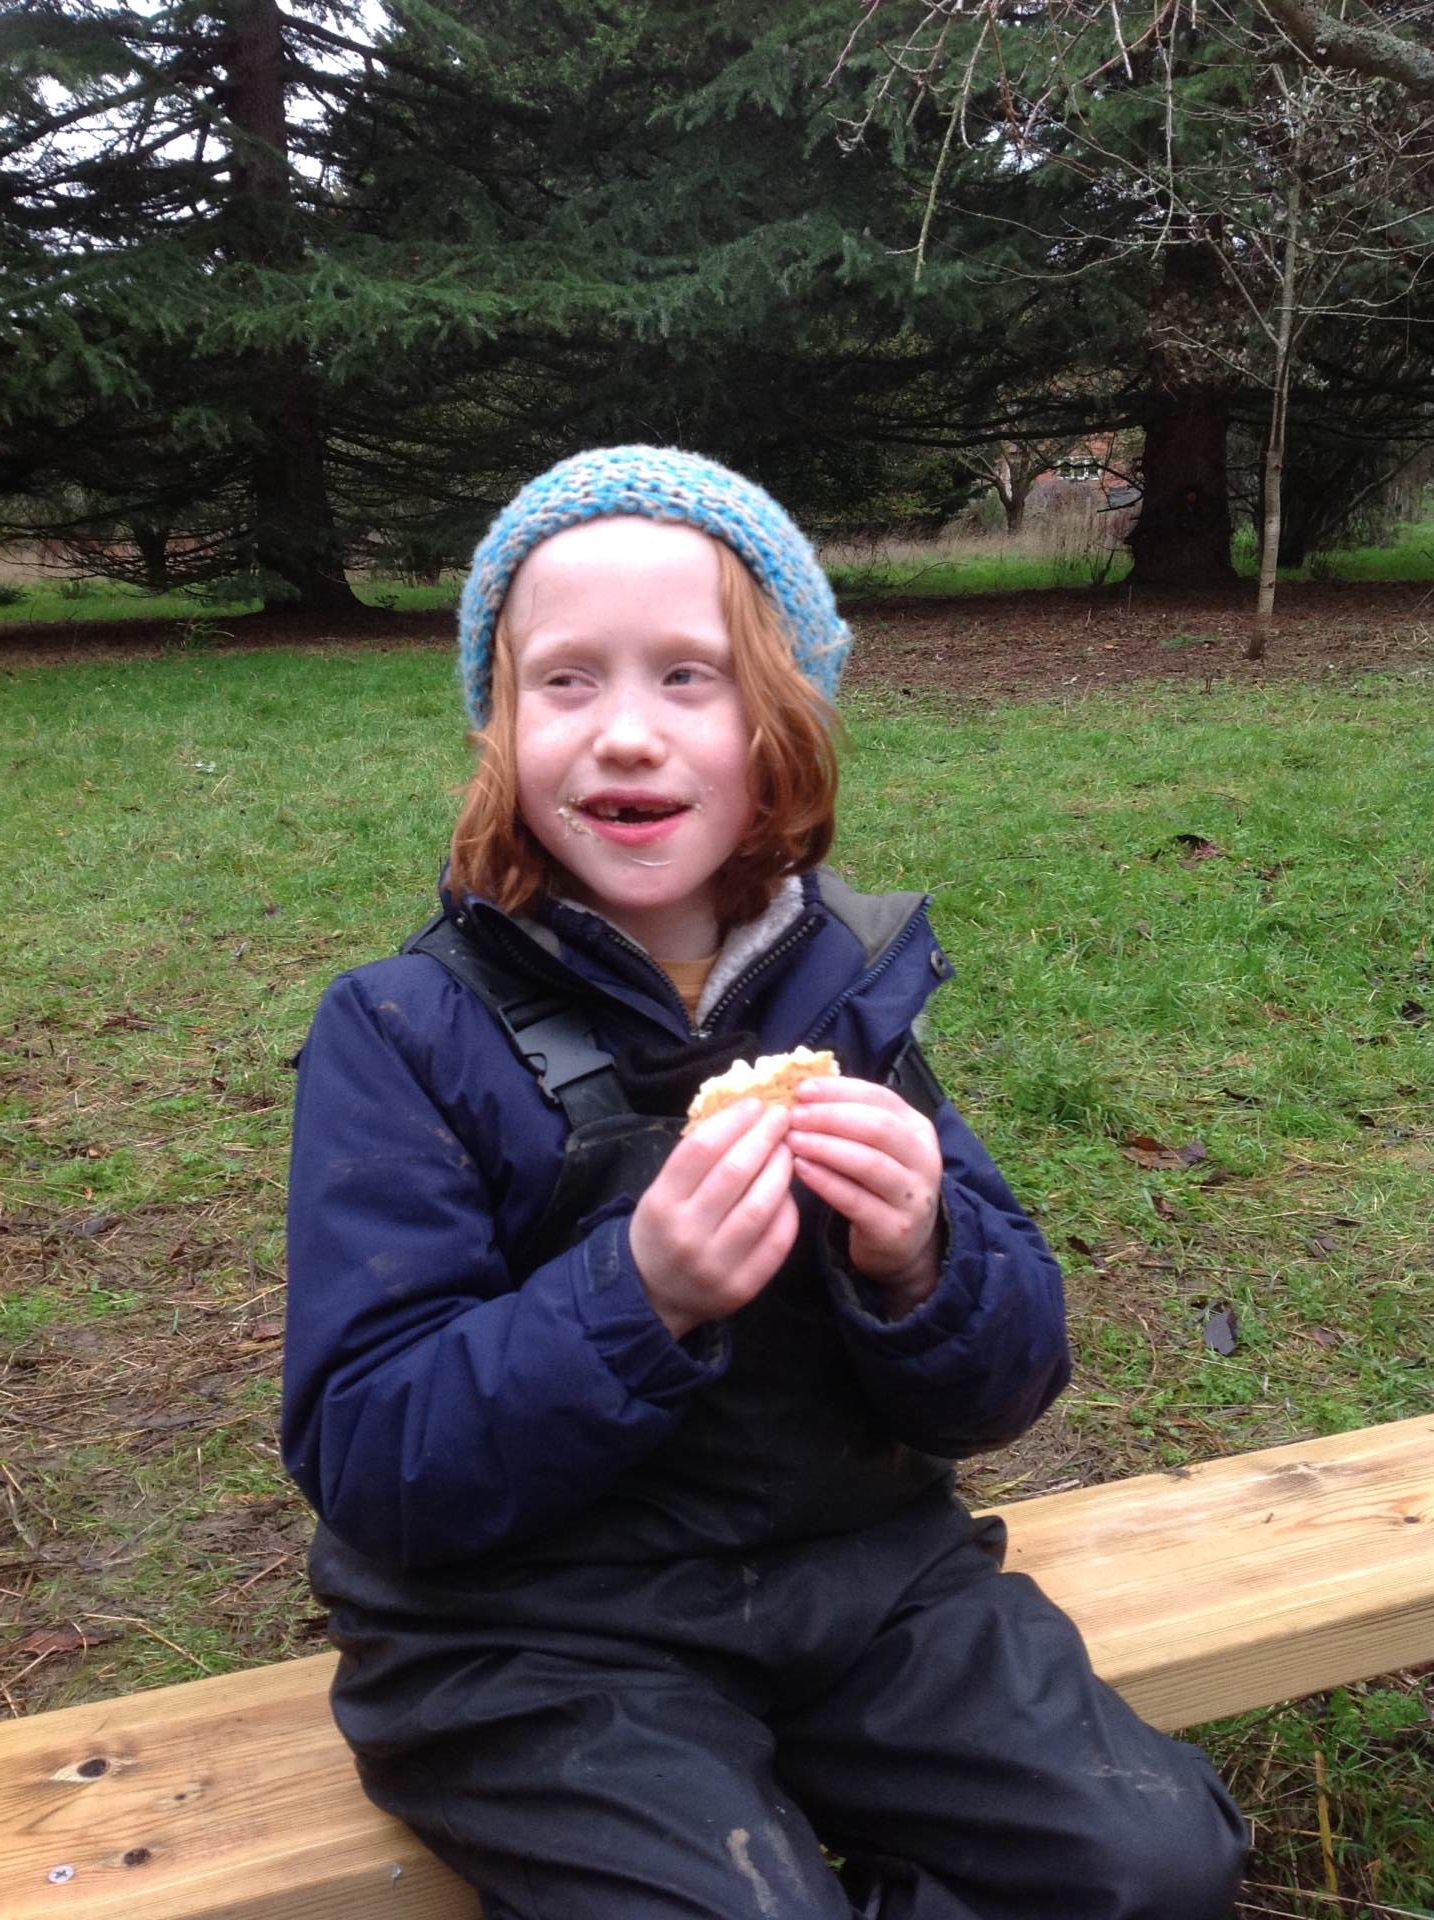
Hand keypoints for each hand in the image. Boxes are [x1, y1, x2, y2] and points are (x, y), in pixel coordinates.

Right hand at [630, 1099, 798, 1340]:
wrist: (654, 1294)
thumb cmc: (662, 1229)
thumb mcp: (661, 1192)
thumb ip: (695, 1159)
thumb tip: (744, 1114)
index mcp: (662, 1204)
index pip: (701, 1150)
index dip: (733, 1121)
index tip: (754, 1104)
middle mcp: (687, 1234)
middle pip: (735, 1172)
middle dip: (763, 1137)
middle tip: (781, 1117)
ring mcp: (716, 1264)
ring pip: (761, 1205)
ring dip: (781, 1168)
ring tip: (788, 1149)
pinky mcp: (743, 1286)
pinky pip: (778, 1239)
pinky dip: (788, 1209)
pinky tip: (788, 1191)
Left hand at [788, 1076, 942, 1318]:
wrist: (902, 1245)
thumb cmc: (877, 1185)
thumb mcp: (876, 1148)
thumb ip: (850, 1119)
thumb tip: (802, 1090)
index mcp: (919, 1129)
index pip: (881, 1098)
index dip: (840, 1090)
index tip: (802, 1089)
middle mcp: (924, 1160)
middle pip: (879, 1127)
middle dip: (831, 1117)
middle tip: (793, 1116)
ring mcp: (913, 1196)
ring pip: (869, 1163)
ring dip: (825, 1147)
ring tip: (792, 1140)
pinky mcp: (895, 1228)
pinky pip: (855, 1200)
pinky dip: (825, 1181)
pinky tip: (799, 1169)